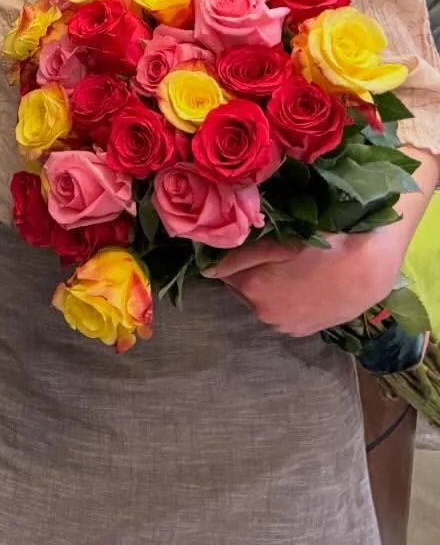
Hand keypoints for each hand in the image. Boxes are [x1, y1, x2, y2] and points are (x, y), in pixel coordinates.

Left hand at [204, 226, 410, 336]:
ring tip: (286, 269)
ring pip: (260, 301)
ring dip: (265, 287)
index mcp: (251, 288)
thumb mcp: (277, 242)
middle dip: (247, 273)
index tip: (240, 245)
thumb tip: (206, 268)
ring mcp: (283, 326)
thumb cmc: (321, 246)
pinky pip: (280, 312)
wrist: (368, 269)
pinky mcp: (302, 331)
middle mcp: (262, 313)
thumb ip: (238, 255)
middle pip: (241, 287)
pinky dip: (282, 300)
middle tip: (268, 256)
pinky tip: (298, 284)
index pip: (222, 270)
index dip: (230, 256)